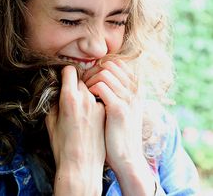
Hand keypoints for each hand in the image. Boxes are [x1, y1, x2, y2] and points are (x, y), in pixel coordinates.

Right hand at [45, 65, 105, 194]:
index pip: (70, 70)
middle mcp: (85, 98)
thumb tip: (59, 90)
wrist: (81, 165)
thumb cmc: (62, 146)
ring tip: (82, 107)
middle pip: (82, 78)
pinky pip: (99, 100)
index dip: (66, 73)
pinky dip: (95, 102)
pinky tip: (91, 114)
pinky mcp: (105, 112)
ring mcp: (98, 105)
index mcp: (69, 98)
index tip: (65, 78)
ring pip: (91, 88)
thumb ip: (54, 101)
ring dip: (86, 92)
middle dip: (76, 83)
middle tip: (73, 94)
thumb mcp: (51, 122)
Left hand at [83, 59, 155, 194]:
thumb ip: (119, 92)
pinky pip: (100, 87)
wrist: (128, 158)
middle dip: (93, 71)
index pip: (117, 63)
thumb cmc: (120, 132)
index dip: (100, 67)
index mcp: (136, 88)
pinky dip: (90, 89)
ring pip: (104, 73)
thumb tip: (101, 78)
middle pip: (109, 65)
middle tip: (84, 83)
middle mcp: (135, 90)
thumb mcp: (126, 108)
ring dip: (90, 80)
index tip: (90, 78)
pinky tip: (87, 99)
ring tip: (84, 92)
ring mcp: (128, 98)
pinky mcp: (118, 109)